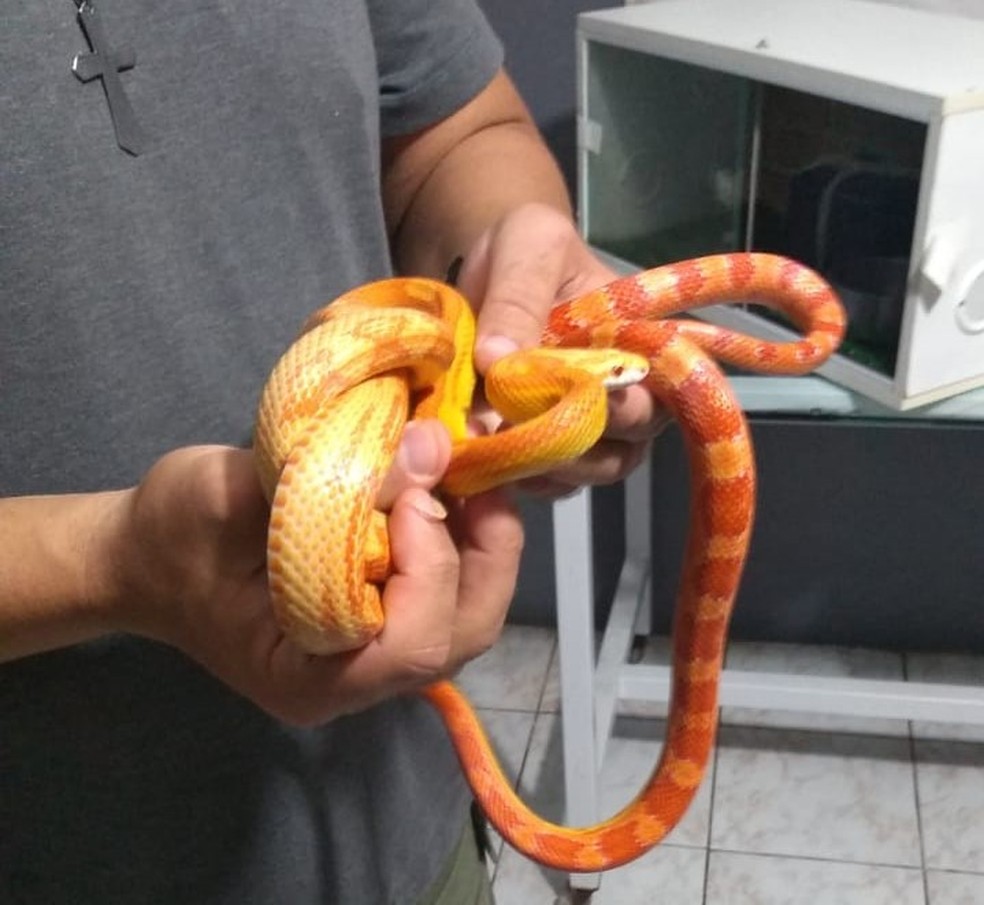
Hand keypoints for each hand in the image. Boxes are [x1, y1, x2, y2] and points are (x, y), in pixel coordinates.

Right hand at [107, 422, 521, 725]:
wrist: (143, 559)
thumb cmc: (168, 535)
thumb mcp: (226, 495)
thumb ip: (328, 477)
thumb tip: (433, 444)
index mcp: (307, 676)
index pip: (410, 646)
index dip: (430, 566)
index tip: (412, 491)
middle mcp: (354, 680)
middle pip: (460, 634)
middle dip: (486, 551)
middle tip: (472, 472)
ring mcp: (371, 654)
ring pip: (466, 613)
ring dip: (483, 539)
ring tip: (465, 469)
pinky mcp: (380, 619)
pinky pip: (447, 590)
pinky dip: (462, 536)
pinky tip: (446, 483)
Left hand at [456, 202, 668, 496]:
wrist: (487, 270)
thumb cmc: (523, 248)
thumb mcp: (524, 244)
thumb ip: (518, 297)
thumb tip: (499, 362)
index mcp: (643, 340)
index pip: (660, 390)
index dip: (621, 405)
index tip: (566, 397)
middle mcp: (632, 392)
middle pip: (628, 444)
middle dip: (573, 443)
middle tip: (513, 426)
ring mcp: (597, 428)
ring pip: (593, 471)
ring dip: (546, 467)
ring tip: (496, 445)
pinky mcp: (557, 450)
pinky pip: (555, 483)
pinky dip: (524, 479)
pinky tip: (491, 458)